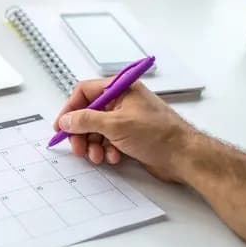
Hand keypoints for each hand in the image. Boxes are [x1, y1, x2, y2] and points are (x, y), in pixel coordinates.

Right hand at [53, 80, 195, 182]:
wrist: (185, 157)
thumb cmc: (158, 134)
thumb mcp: (115, 125)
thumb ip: (86, 121)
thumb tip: (66, 120)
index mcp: (120, 88)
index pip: (85, 92)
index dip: (70, 109)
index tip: (61, 127)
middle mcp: (122, 101)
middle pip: (88, 113)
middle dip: (81, 133)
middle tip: (77, 148)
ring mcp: (126, 118)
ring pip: (97, 130)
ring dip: (93, 144)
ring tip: (97, 157)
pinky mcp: (130, 135)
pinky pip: (108, 140)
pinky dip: (106, 150)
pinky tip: (113, 158)